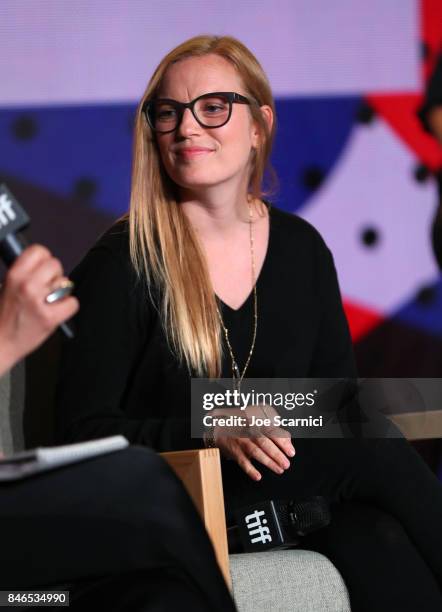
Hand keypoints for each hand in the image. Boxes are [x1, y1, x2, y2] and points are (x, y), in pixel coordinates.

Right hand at [0, 245, 78, 374]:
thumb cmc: (4, 316)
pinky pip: (72, 303)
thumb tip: (44, 264)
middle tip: (46, 288)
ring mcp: (40, 302)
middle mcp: (27, 286)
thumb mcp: (7, 286)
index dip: (43, 259)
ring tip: (48, 301)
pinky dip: (67, 307)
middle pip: (55, 265)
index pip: (39, 251)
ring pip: (65, 283)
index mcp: (15, 275)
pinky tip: (56, 311)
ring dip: (60, 291)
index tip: (42, 268)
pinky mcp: (50, 318)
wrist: (0, 342)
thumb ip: (25, 273)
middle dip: (53, 275)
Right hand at [212, 404, 295, 481]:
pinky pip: (242, 461)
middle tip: (286, 464)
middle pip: (264, 443)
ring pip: (255, 452)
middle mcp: (249, 431)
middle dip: (276, 454)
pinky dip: (250, 469)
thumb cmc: (245, 426)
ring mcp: (241, 440)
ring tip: (279, 470)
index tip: (291, 452)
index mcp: (258, 423)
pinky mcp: (234, 451)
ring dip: (268, 462)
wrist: (222, 426)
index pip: (272, 432)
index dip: (283, 443)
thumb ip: (275, 431)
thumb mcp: (260, 423)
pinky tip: (258, 476)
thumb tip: (288, 442)